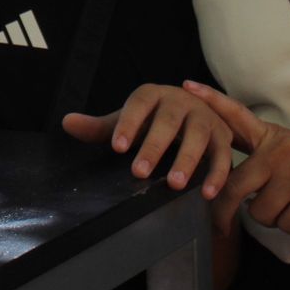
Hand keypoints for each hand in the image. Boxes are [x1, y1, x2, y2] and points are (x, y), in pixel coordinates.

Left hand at [63, 84, 233, 196]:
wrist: (194, 113)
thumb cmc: (153, 120)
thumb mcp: (128, 121)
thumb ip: (100, 127)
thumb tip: (67, 123)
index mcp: (153, 94)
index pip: (138, 105)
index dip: (128, 124)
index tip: (116, 147)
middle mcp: (181, 101)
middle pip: (168, 121)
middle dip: (154, 147)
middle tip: (139, 172)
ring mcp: (204, 117)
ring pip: (198, 137)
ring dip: (187, 160)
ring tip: (173, 184)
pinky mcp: (223, 137)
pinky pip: (223, 155)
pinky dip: (217, 174)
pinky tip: (206, 194)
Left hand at [183, 80, 289, 235]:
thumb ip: (267, 159)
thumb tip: (237, 184)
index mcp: (274, 137)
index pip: (237, 116)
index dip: (211, 101)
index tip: (187, 87)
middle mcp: (279, 153)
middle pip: (233, 186)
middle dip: (224, 212)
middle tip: (222, 225)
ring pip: (260, 212)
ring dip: (272, 218)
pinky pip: (285, 225)